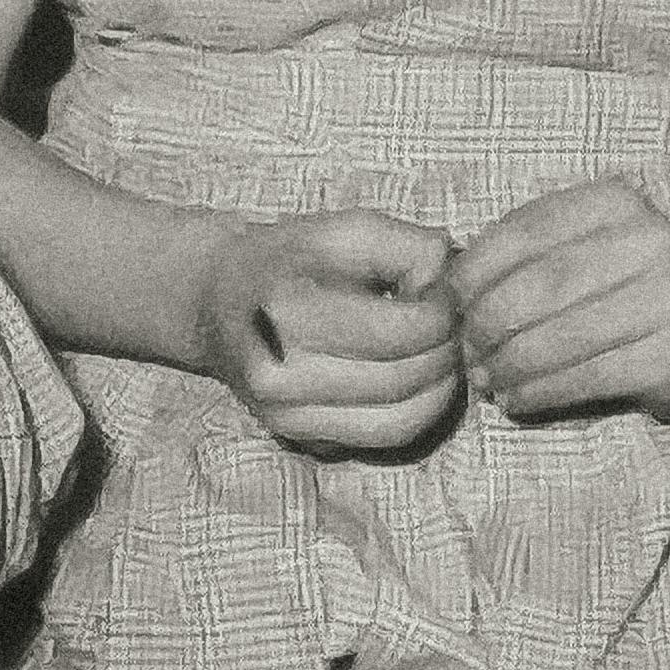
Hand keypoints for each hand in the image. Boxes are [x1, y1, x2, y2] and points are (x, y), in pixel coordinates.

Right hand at [190, 209, 460, 456]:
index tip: (447, 295)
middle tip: (456, 325)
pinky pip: (382, 439)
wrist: (213, 303)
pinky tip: (421, 380)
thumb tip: (454, 281)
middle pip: (403, 378)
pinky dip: (419, 412)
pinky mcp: (300, 440)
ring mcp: (288, 417)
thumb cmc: (284, 259)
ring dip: (441, 388)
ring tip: (443, 352)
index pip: (397, 331)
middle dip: (446, 350)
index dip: (442, 313)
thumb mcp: (341, 229)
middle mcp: (281, 376)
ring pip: (400, 421)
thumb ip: (405, 245)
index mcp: (287, 312)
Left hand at [449, 179, 669, 419]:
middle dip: (488, 321)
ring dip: (507, 364)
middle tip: (464, 346)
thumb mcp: (593, 242)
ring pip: (558, 338)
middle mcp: (651, 243)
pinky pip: (583, 379)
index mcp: (619, 202)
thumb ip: (533, 249)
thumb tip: (450, 281)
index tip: (450, 297)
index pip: (529, 229)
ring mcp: (668, 302)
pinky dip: (537, 392)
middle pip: (540, 286)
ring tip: (484, 378)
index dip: (478, 266)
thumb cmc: (632, 281)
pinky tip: (515, 398)